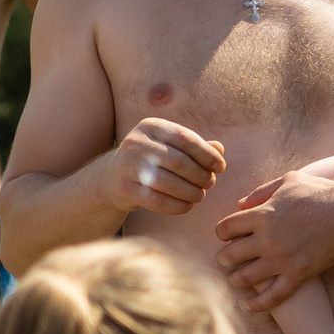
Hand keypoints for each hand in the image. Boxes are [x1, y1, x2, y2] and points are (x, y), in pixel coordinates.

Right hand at [109, 118, 226, 216]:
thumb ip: (195, 146)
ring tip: (200, 195)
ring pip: (166, 182)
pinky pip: (155, 200)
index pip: (185, 138)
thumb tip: (219, 149)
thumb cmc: (152, 159)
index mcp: (151, 126)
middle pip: (177, 161)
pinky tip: (187, 206)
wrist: (112, 176)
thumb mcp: (170, 146)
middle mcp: (137, 143)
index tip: (221, 167)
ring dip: (190, 191)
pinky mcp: (123, 189)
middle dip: (200, 174)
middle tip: (210, 183)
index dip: (207, 154)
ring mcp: (127, 166)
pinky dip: (176, 205)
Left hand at [212, 171, 333, 310]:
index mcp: (263, 214)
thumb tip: (240, 205)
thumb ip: (262, 192)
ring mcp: (283, 259)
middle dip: (225, 259)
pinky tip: (251, 304)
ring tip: (238, 279)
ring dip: (236, 280)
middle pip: (228, 256)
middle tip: (229, 259)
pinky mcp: (299, 274)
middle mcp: (268, 238)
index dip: (223, 233)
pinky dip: (258, 304)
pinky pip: (272, 296)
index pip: (224, 229)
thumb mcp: (290, 181)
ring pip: (243, 279)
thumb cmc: (321, 193)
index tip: (229, 235)